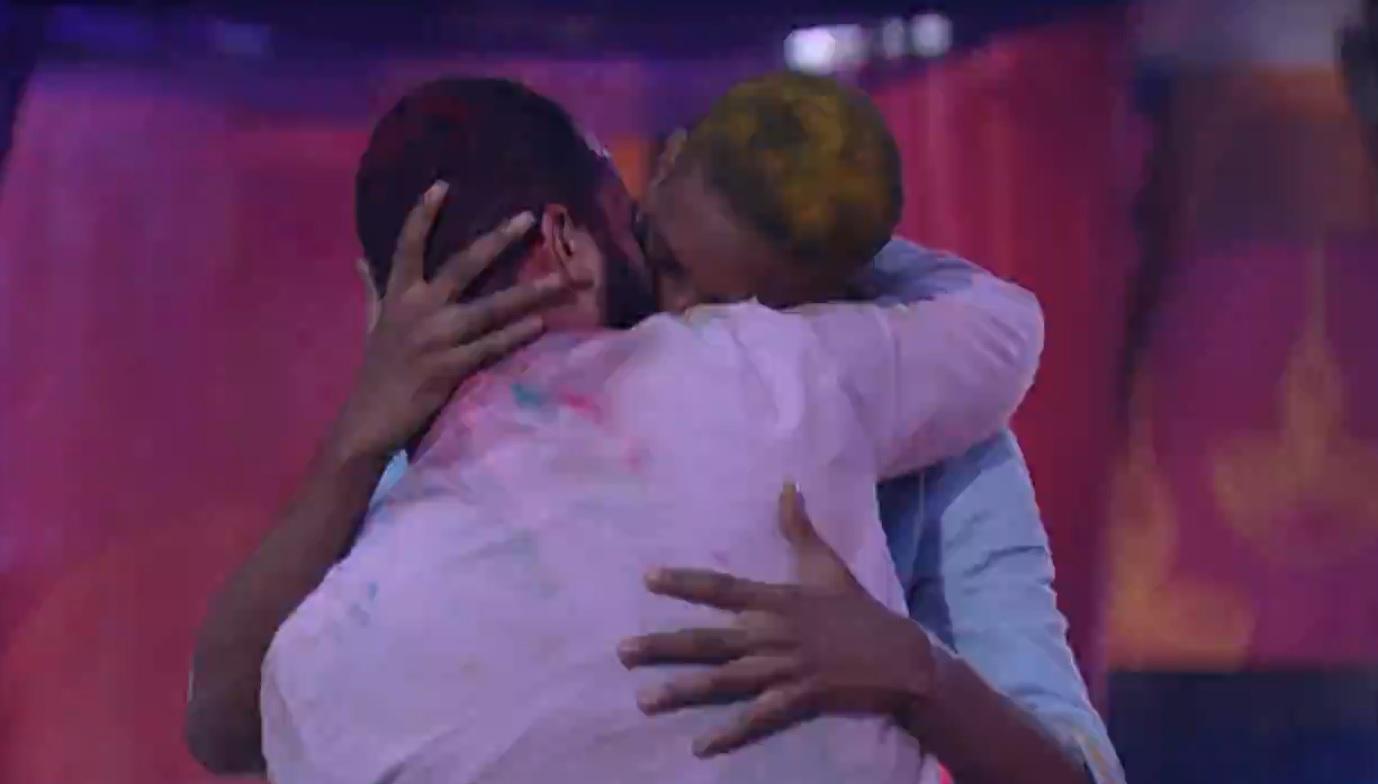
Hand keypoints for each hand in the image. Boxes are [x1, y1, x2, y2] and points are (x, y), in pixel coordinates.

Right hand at [329, 181, 579, 461]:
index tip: (443, 185)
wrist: (367, 420)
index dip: (423, 214)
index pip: (408, 245)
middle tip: (528, 217)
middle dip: (497, 241)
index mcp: (398, 295)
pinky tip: (541, 324)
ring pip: (490, 307)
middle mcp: (418, 309)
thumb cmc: (376, 370)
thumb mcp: (371, 324)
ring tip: (562, 281)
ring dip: (529, 293)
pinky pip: (490, 346)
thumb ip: (373, 290)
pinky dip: (515, 335)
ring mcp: (436, 338)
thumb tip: (360, 259)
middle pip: (463, 266)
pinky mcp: (450, 367)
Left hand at [618, 485, 935, 756]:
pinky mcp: (801, 699)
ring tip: (645, 700)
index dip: (684, 582)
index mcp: (776, 600)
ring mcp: (786, 668)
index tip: (648, 579)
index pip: (721, 588)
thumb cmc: (857, 610)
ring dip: (684, 691)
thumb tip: (787, 484)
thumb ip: (799, 528)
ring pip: (725, 681)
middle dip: (664, 646)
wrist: (901, 657)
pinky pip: (759, 717)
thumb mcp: (827, 565)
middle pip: (709, 639)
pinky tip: (702, 746)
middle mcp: (773, 633)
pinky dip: (731, 733)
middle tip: (622, 653)